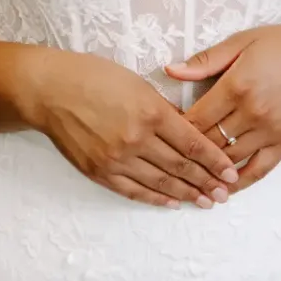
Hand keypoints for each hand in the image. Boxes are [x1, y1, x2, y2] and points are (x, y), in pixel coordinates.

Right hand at [20, 49, 241, 206]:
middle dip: (207, 182)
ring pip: (161, 183)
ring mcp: (117, 159)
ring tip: (205, 202)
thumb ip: (163, 110)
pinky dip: (155, 198)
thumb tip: (188, 133)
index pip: (193, 144)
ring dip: (186, 194)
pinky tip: (172, 202)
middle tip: (224, 194)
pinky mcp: (100, 172)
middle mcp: (137, 139)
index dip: (215, 161)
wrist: (49, 91)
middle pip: (181, 167)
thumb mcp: (137, 83)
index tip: (231, 172)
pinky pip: (134, 191)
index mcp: (151, 113)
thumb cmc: (93, 77)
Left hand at [164, 20, 280, 186]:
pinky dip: (239, 182)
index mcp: (236, 86)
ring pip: (229, 159)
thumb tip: (170, 70)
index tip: (160, 134)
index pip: (195, 118)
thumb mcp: (244, 41)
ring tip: (187, 181)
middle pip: (209, 141)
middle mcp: (252, 113)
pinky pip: (258, 169)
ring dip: (208, 172)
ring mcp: (270, 131)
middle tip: (166, 161)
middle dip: (187, 152)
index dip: (174, 129)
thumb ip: (206, 60)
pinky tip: (224, 188)